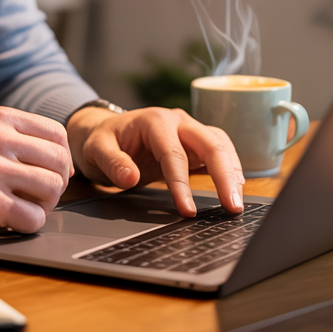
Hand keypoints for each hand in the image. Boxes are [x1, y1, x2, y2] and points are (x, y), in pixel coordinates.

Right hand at [0, 106, 73, 238]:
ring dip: (44, 206)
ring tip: (21, 208)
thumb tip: (65, 164)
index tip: (45, 174)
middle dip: (55, 184)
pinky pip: (34, 220)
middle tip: (34, 197)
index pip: (57, 135)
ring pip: (53, 190)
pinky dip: (27, 226)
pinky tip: (8, 222)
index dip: (59, 159)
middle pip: (59, 162)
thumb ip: (18, 139)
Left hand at [66, 105, 244, 215]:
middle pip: (210, 144)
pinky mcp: (194, 142)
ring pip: (220, 144)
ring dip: (233, 172)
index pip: (174, 154)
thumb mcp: (95, 149)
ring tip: (237, 202)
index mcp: (154, 121)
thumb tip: (130, 178)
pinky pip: (219, 150)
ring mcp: (189, 129)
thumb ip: (112, 162)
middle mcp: (177, 121)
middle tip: (232, 207)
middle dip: (224, 176)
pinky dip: (231, 167)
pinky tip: (236, 188)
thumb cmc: (103, 140)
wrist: (107, 130)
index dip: (182, 184)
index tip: (187, 211)